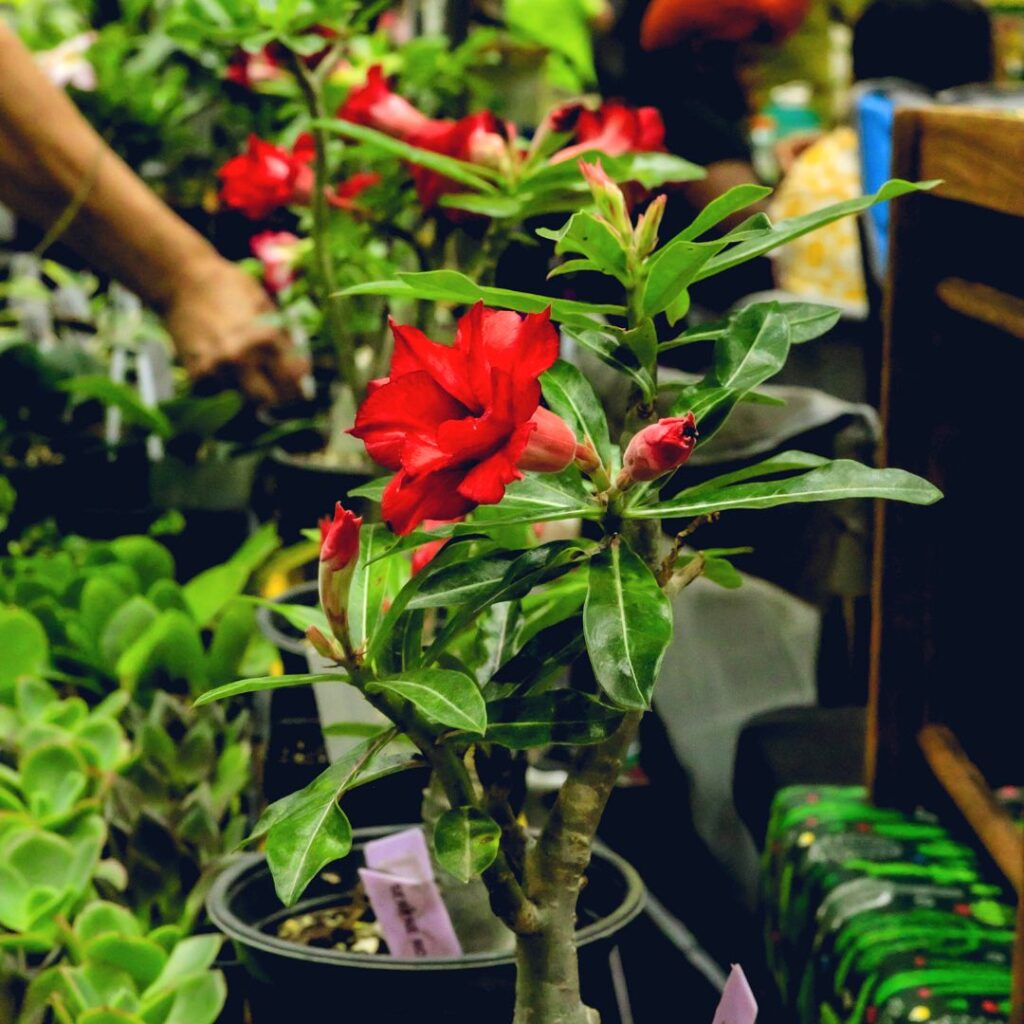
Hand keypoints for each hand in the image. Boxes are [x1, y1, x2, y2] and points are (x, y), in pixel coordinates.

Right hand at [164, 257, 307, 404]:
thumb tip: (299, 363)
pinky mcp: (197, 374)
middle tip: (281, 390)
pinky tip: (228, 374)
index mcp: (266, 338)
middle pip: (271, 399)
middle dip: (280, 397)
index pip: (294, 377)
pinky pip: (219, 394)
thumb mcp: (265, 304)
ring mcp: (218, 369)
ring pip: (245, 400)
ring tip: (252, 379)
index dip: (300, 382)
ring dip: (252, 394)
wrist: (181, 280)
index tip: (300, 382)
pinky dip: (227, 389)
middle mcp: (243, 358)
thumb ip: (283, 336)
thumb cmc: (228, 286)